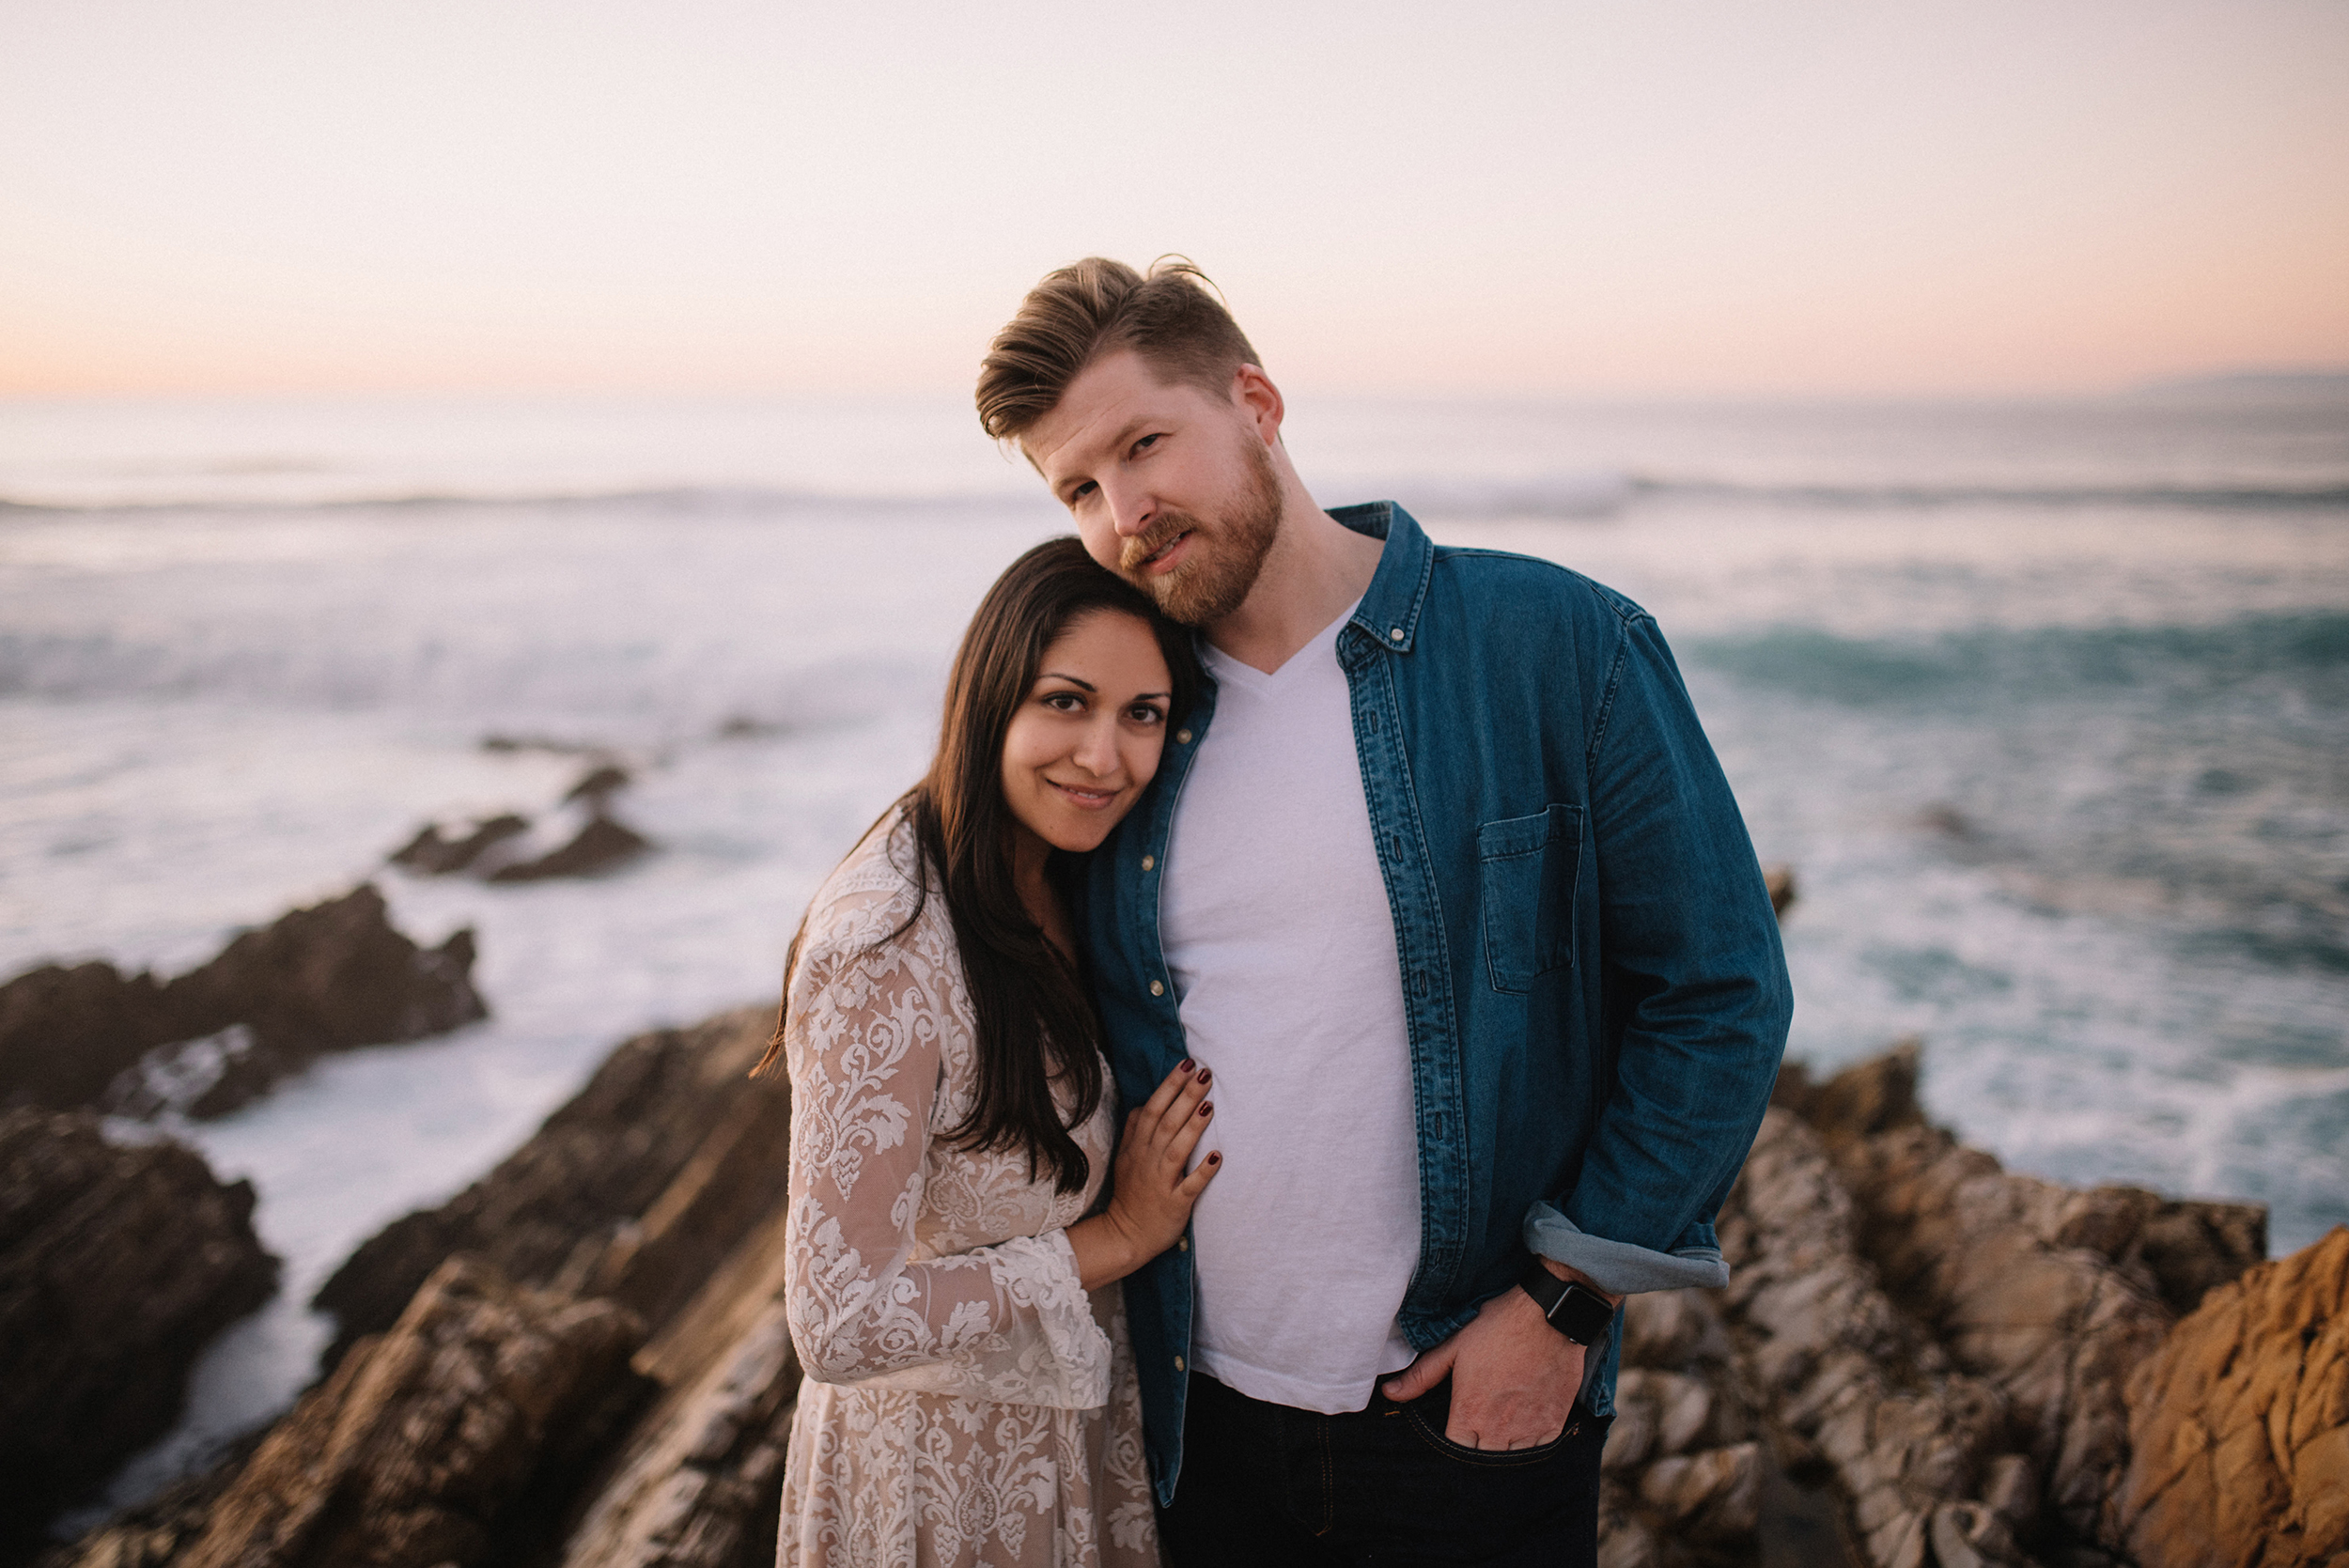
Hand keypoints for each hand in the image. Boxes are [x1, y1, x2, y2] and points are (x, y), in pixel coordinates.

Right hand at [1068, 1060, 1219, 1288]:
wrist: (1126, 1235)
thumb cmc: (1131, 1193)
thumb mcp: (1125, 1157)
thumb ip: (1133, 1130)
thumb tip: (1142, 1103)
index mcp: (1137, 1146)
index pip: (1152, 1109)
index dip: (1169, 1086)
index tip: (1187, 1064)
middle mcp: (1148, 1160)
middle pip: (1166, 1123)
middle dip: (1185, 1097)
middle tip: (1204, 1074)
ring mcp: (1160, 1182)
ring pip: (1176, 1149)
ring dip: (1193, 1128)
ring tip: (1209, 1106)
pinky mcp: (1175, 1203)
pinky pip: (1189, 1186)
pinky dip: (1202, 1172)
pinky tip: (1217, 1157)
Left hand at [1380, 1264, 1613, 1449]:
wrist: (1547, 1314)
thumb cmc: (1497, 1327)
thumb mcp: (1454, 1347)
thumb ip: (1422, 1376)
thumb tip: (1389, 1393)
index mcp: (1470, 1412)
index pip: (1455, 1449)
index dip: (1456, 1440)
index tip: (1459, 1425)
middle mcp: (1498, 1429)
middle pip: (1483, 1459)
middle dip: (1479, 1446)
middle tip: (1482, 1423)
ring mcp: (1529, 1429)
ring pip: (1512, 1459)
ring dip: (1505, 1447)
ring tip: (1504, 1424)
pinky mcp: (1553, 1423)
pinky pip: (1539, 1449)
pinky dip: (1532, 1442)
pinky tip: (1527, 1423)